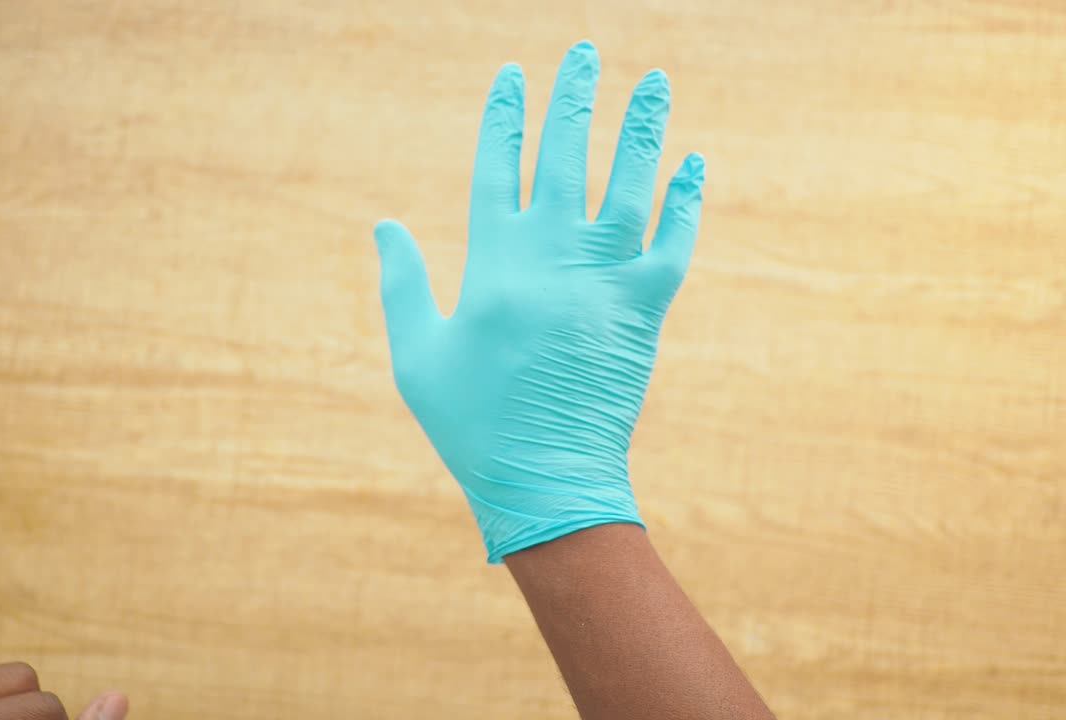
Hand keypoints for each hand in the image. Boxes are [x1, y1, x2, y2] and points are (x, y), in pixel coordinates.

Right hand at [375, 40, 704, 561]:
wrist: (546, 480)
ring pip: (628, 184)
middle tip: (586, 50)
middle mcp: (551, 257)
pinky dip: (685, 202)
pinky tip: (694, 163)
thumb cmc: (471, 423)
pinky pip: (673, 243)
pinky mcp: (645, 309)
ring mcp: (604, 279)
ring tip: (653, 81)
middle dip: (573, 98)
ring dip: (640, 128)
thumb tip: (384, 224)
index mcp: (492, 263)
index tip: (513, 74)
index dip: (504, 115)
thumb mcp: (416, 355)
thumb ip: (400, 284)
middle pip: (565, 156)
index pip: (496, 166)